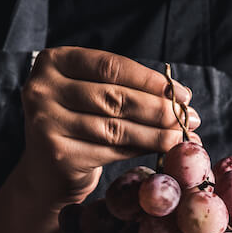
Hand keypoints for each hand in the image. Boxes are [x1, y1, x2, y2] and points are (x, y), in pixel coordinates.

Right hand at [15, 46, 199, 208]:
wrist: (46, 170)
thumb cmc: (77, 123)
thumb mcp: (92, 95)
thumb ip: (124, 88)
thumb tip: (179, 97)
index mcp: (53, 62)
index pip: (110, 66)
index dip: (149, 80)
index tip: (181, 93)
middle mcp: (42, 90)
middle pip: (114, 97)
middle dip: (158, 109)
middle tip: (189, 117)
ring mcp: (46, 123)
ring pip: (116, 127)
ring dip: (156, 133)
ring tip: (182, 136)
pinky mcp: (58, 154)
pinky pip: (111, 150)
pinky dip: (141, 149)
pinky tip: (162, 149)